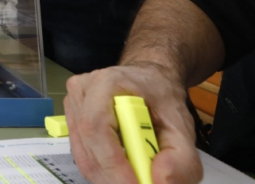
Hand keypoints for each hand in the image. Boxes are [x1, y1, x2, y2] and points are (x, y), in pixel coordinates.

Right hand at [65, 63, 201, 183]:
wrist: (149, 81)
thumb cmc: (161, 97)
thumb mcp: (183, 125)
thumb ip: (182, 158)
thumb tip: (161, 181)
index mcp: (106, 83)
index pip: (97, 127)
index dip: (113, 163)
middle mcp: (82, 92)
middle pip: (88, 148)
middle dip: (115, 177)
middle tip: (142, 183)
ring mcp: (72, 106)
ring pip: (85, 158)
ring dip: (112, 177)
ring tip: (139, 173)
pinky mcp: (71, 121)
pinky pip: (84, 158)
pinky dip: (106, 171)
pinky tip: (125, 166)